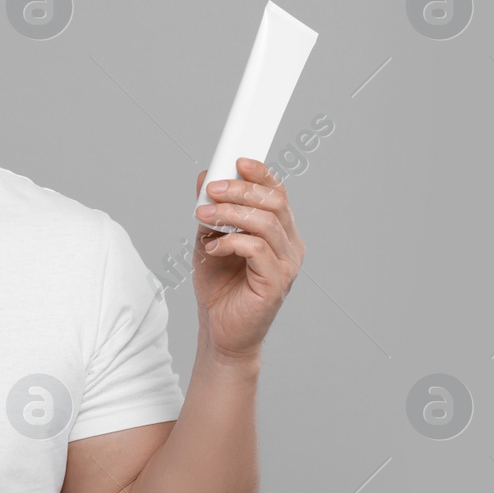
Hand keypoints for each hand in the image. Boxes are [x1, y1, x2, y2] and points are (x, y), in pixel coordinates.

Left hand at [190, 157, 304, 361]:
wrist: (219, 331)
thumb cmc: (219, 287)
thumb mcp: (210, 239)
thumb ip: (212, 210)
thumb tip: (206, 176)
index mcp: (279, 233)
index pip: (278, 194)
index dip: (261, 174)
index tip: (237, 161)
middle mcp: (289, 246)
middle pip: (275, 203)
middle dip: (241, 190)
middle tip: (212, 189)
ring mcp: (287, 264)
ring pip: (267, 222)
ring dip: (231, 213)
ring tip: (204, 215)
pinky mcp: (277, 282)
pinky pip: (257, 249)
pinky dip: (232, 241)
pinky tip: (214, 247)